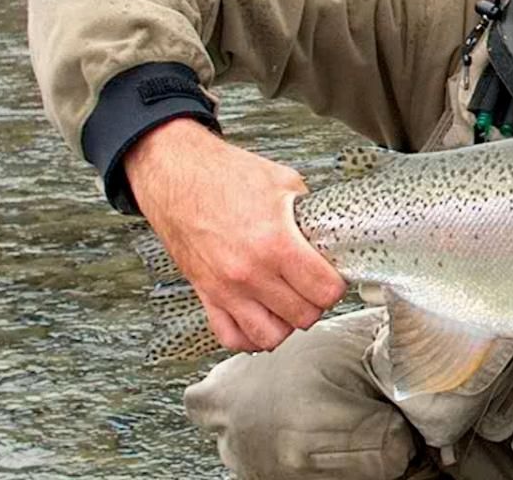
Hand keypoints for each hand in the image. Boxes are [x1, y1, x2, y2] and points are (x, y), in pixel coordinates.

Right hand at [125, 117, 345, 351]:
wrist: (177, 175)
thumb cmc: (223, 175)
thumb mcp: (283, 182)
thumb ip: (309, 213)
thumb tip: (329, 230)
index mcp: (274, 242)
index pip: (323, 290)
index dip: (336, 285)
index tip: (334, 277)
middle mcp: (249, 272)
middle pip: (302, 316)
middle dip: (316, 303)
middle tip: (315, 287)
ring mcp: (225, 288)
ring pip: (270, 336)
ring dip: (286, 324)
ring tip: (291, 304)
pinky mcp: (206, 294)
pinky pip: (231, 337)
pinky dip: (250, 336)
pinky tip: (262, 318)